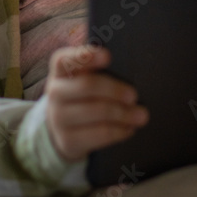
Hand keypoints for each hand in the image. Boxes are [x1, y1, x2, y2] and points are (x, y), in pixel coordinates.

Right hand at [44, 45, 148, 162]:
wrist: (64, 128)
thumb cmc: (84, 94)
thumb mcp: (84, 78)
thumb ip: (99, 69)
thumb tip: (131, 68)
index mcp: (61, 70)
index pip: (65, 59)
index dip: (86, 56)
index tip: (108, 56)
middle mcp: (55, 92)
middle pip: (86, 86)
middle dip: (114, 90)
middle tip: (134, 95)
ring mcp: (58, 118)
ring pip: (95, 112)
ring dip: (122, 114)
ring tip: (141, 115)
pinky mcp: (68, 140)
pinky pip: (98, 134)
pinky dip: (118, 131)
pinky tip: (129, 128)